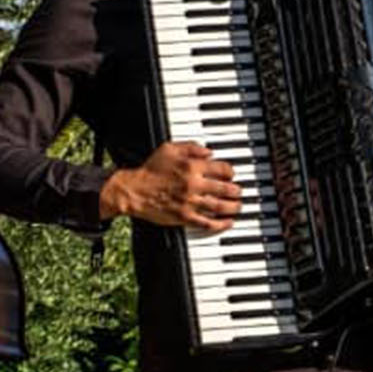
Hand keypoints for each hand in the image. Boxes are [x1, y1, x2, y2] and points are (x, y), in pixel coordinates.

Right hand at [100, 141, 241, 230]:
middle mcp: (194, 184)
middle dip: (236, 191)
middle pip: (225, 189)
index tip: (231, 175)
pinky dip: (220, 224)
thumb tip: (209, 152)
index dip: (230, 172)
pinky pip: (207, 223)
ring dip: (233, 207)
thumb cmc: (150, 170)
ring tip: (238, 206)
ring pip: (220, 206)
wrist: (134, 190)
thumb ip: (191, 147)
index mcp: (192, 166)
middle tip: (238, 192)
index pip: (222, 169)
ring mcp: (190, 202)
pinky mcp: (184, 217)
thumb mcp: (169, 148)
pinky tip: (228, 222)